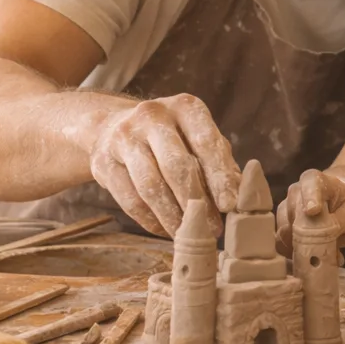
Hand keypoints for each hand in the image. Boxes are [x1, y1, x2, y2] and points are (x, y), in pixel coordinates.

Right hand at [86, 93, 239, 236]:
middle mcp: (152, 116)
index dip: (219, 176)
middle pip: (176, 166)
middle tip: (212, 230)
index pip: (206, 143)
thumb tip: (242, 195)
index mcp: (185, 107)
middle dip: (196, 202)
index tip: (230, 205)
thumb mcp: (197, 138)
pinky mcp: (102, 162)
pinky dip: (150, 220)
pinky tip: (164, 231)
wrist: (110, 128)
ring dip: (172, 216)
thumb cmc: (171, 138)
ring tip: (188, 236)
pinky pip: (129, 199)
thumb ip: (220, 163)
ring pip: (151, 186)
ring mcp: (123, 137)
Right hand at [276, 169, 344, 255]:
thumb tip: (322, 236)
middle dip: (308, 234)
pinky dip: (299, 257)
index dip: (310, 197)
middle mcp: (295, 192)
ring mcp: (285, 211)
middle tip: (327, 250)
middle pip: (294, 213)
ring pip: (284, 232)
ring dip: (303, 249)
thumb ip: (339, 221)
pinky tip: (316, 260)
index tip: (313, 211)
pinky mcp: (281, 229)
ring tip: (326, 256)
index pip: (310, 184)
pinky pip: (282, 246)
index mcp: (315, 180)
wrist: (341, 208)